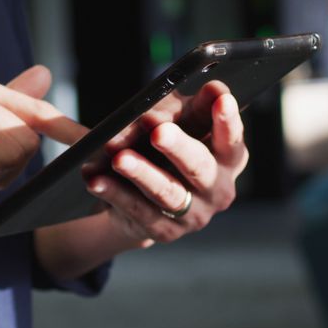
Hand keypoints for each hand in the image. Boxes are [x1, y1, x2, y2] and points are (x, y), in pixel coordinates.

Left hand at [85, 80, 248, 245]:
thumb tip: (171, 102)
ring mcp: (193, 215)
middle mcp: (217, 189)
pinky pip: (137, 210)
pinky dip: (115, 193)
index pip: (231, 138)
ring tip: (120, 158)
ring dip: (141, 173)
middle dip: (178, 147)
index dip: (227, 119)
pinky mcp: (164, 230)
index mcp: (228, 158)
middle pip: (199, 167)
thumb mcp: (174, 121)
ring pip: (166, 191)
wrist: (143, 197)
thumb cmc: (164, 148)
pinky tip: (96, 179)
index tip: (220, 96)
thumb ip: (177, 108)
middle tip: (159, 131)